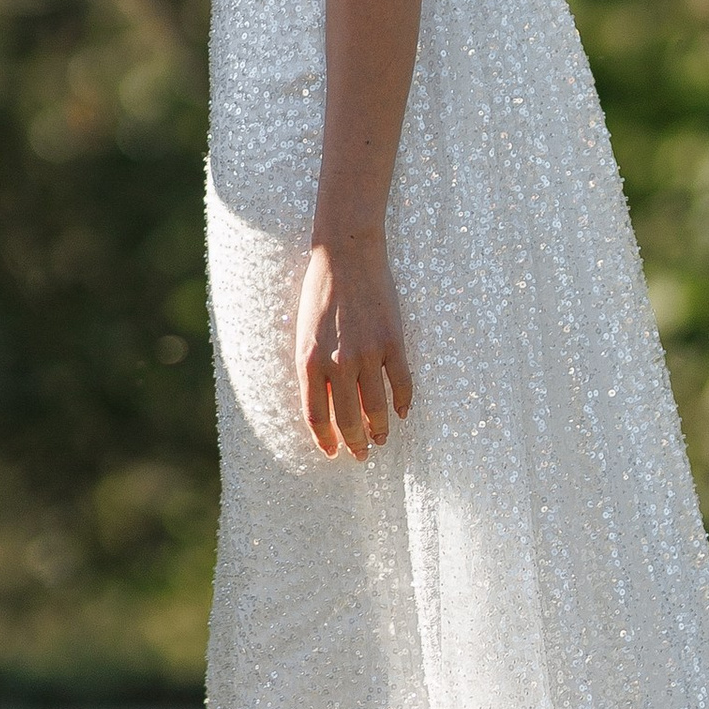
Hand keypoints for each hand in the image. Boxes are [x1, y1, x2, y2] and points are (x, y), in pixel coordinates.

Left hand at [294, 236, 410, 462]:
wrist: (346, 255)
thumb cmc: (320, 293)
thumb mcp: (304, 333)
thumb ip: (313, 368)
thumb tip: (326, 404)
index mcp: (309, 360)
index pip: (316, 416)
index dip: (325, 440)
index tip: (332, 453)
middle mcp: (338, 362)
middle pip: (348, 419)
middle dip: (355, 442)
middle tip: (361, 454)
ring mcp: (368, 353)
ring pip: (377, 408)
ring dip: (380, 430)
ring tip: (381, 439)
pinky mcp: (393, 342)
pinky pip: (402, 383)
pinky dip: (403, 403)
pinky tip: (402, 412)